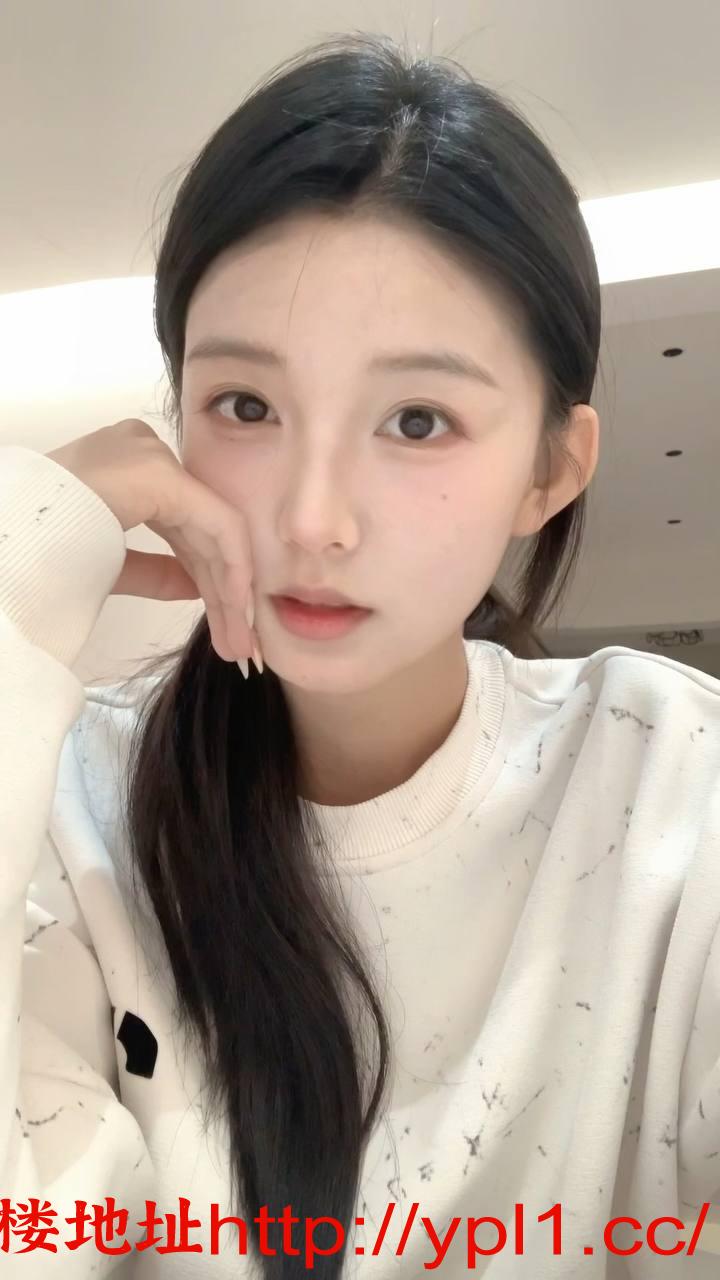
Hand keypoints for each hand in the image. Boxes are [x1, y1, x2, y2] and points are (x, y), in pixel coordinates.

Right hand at [47, 418, 258, 666]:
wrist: (4, 549)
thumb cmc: (37, 555)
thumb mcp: (107, 564)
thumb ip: (155, 569)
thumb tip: (196, 585)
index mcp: (125, 471)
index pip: (184, 527)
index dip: (210, 581)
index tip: (225, 629)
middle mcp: (143, 454)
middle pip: (200, 533)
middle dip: (223, 594)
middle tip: (240, 646)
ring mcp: (151, 457)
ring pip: (213, 530)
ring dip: (230, 592)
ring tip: (241, 644)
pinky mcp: (159, 474)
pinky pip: (217, 522)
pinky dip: (232, 568)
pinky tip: (235, 609)